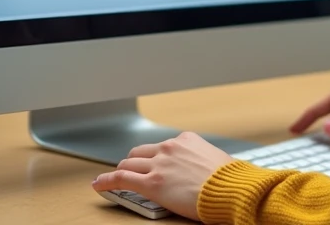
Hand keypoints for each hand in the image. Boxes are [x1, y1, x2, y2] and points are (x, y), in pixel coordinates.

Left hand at [92, 132, 233, 220]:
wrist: (230, 188)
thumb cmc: (229, 179)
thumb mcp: (216, 160)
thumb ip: (200, 161)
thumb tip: (199, 170)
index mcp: (186, 140)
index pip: (161, 146)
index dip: (154, 157)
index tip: (152, 164)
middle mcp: (169, 148)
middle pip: (140, 152)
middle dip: (133, 162)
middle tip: (130, 171)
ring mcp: (159, 165)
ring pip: (128, 164)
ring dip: (119, 171)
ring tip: (111, 179)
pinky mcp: (151, 184)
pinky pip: (120, 178)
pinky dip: (106, 180)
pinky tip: (98, 185)